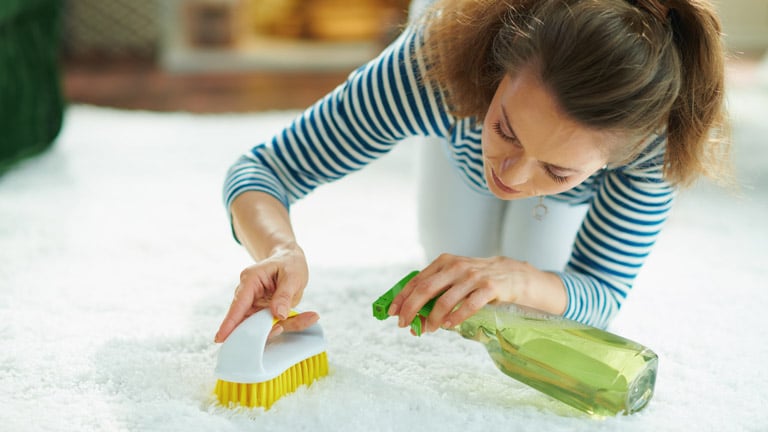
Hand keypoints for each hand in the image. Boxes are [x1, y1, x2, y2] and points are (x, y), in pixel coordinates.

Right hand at [214, 246, 309, 342]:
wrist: (291, 261)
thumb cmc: (289, 263)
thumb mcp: (292, 276)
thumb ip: (284, 295)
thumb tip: (279, 315)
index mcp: (250, 280)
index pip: (239, 304)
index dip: (230, 322)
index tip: (221, 337)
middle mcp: (249, 294)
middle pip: (246, 319)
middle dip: (261, 330)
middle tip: (279, 329)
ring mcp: (255, 304)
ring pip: (261, 325)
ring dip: (280, 327)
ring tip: (303, 318)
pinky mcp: (264, 312)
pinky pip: (274, 323)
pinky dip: (289, 323)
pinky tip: (306, 318)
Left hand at [387, 253, 540, 333]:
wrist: (511, 274)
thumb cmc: (476, 280)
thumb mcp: (455, 278)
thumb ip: (436, 292)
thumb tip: (414, 317)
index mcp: (444, 262)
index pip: (417, 280)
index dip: (402, 297)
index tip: (392, 312)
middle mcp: (456, 267)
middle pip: (426, 289)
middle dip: (411, 309)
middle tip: (404, 324)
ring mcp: (473, 276)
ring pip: (445, 300)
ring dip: (433, 318)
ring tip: (429, 329)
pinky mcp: (489, 287)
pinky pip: (468, 305)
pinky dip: (455, 318)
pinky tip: (448, 326)